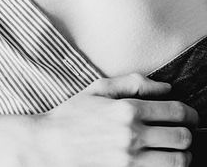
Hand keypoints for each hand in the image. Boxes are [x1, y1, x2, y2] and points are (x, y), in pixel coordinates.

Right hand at [31, 73, 196, 166]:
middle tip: (182, 132)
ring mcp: (131, 160)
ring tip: (175, 150)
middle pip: (182, 138)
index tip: (189, 116)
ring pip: (179, 161)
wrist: (51, 145)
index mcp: (126, 109)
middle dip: (188, 134)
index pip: (176, 112)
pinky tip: (161, 161)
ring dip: (183, 155)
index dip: (189, 114)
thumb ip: (133, 83)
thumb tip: (166, 87)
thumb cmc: (74, 115)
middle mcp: (132, 135)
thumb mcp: (98, 89)